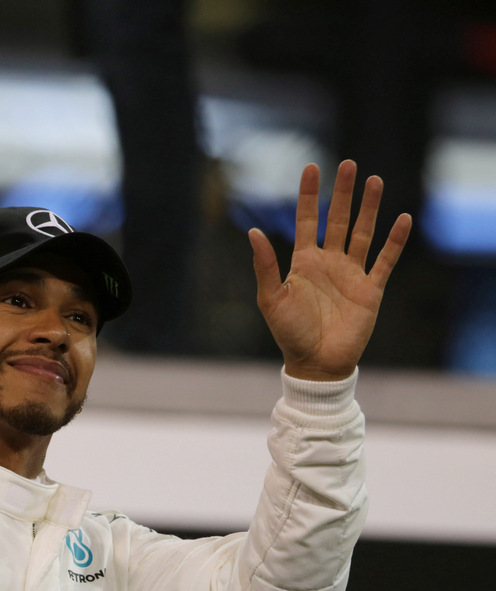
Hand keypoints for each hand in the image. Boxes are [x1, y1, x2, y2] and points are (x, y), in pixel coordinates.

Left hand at [248, 160, 411, 380]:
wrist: (315, 362)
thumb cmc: (289, 333)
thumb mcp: (270, 298)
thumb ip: (264, 265)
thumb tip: (253, 232)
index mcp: (303, 262)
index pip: (306, 220)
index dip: (309, 195)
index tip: (312, 167)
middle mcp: (329, 263)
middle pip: (337, 219)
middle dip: (343, 193)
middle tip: (349, 164)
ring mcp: (351, 274)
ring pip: (362, 233)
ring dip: (369, 208)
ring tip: (375, 181)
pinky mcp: (370, 289)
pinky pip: (385, 260)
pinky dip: (395, 241)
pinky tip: (402, 219)